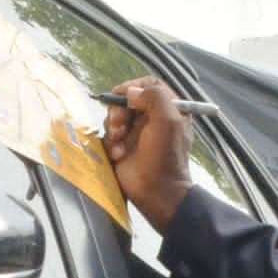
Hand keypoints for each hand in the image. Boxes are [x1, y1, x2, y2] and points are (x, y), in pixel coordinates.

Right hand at [101, 78, 193, 229]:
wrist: (156, 192)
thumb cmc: (165, 156)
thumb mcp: (167, 122)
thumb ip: (154, 98)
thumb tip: (131, 92)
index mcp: (168, 109)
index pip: (150, 86)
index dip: (135, 86)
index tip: (123, 94)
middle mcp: (151, 118)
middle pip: (128, 100)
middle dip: (119, 110)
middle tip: (119, 124)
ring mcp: (135, 133)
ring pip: (115, 117)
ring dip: (114, 127)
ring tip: (119, 142)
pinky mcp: (121, 147)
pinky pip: (109, 136)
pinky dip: (111, 144)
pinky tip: (118, 155)